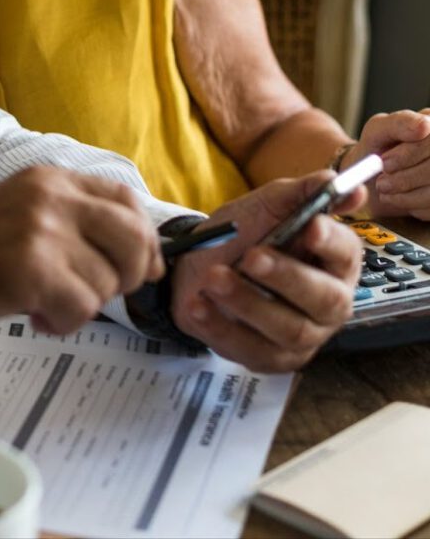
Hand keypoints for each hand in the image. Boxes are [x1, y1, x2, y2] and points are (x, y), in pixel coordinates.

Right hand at [0, 166, 163, 341]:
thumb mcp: (22, 215)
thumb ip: (74, 221)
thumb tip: (144, 257)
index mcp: (49, 178)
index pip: (124, 198)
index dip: (143, 237)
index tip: (142, 267)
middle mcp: (50, 195)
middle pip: (133, 236)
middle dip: (128, 274)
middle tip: (94, 292)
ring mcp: (41, 228)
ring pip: (107, 282)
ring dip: (81, 305)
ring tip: (41, 301)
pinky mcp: (31, 267)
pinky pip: (81, 309)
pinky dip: (61, 324)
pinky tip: (33, 315)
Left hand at [168, 172, 361, 371]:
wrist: (194, 263)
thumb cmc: (241, 233)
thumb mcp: (266, 205)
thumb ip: (302, 192)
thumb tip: (346, 184)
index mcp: (333, 262)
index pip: (347, 254)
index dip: (331, 242)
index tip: (309, 227)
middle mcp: (327, 303)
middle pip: (325, 299)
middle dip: (287, 277)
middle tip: (251, 256)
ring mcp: (301, 337)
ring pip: (288, 329)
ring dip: (248, 301)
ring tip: (213, 277)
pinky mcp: (268, 358)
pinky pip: (250, 349)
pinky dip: (220, 326)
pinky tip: (198, 305)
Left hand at [346, 109, 429, 218]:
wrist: (374, 176)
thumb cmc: (378, 149)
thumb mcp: (377, 131)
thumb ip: (398, 124)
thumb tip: (424, 126)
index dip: (409, 155)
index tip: (385, 164)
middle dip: (405, 179)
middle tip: (382, 183)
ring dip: (407, 196)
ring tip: (387, 190)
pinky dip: (415, 207)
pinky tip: (403, 198)